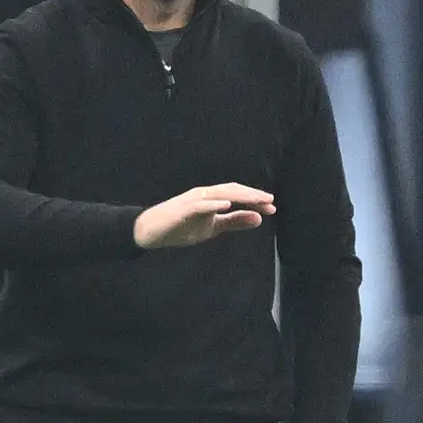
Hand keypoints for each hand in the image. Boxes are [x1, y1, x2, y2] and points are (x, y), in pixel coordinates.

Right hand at [134, 183, 273, 248]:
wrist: (151, 232)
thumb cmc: (181, 227)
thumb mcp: (213, 227)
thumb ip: (234, 222)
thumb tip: (259, 219)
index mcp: (212, 198)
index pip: (237, 195)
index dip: (255, 199)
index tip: (272, 207)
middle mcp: (204, 194)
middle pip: (232, 190)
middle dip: (252, 196)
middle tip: (270, 202)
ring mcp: (192, 200)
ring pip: (219, 194)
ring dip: (239, 196)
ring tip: (256, 200)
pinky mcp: (182, 209)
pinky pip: (200, 205)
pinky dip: (214, 203)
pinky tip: (227, 204)